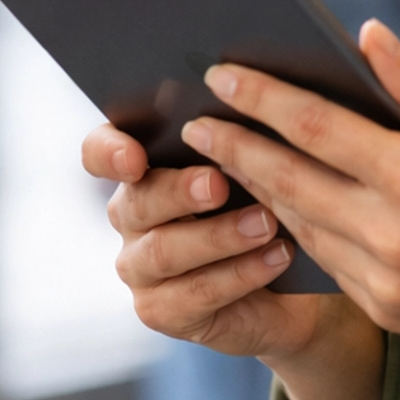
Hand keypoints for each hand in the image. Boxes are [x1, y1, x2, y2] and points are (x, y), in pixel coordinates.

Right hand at [82, 123, 386, 399]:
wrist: (298, 280)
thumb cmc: (278, 201)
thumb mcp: (265, 161)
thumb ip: (245, 130)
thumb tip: (257, 88)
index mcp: (144, 168)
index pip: (102, 152)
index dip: (109, 152)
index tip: (135, 156)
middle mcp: (132, 217)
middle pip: (135, 202)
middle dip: (179, 191)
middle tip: (219, 183)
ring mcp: (142, 268)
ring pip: (163, 252)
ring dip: (218, 236)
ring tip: (267, 223)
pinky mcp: (164, 311)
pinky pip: (193, 295)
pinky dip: (239, 274)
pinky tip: (277, 257)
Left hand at [182, 22, 399, 399]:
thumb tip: (367, 37)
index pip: (317, 127)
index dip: (263, 99)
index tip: (223, 77)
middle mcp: (393, 232)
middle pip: (290, 180)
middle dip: (237, 148)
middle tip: (196, 124)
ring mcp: (384, 278)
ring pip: (299, 225)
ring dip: (257, 190)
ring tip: (224, 160)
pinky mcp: (384, 308)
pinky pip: (324, 260)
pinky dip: (295, 229)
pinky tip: (278, 205)